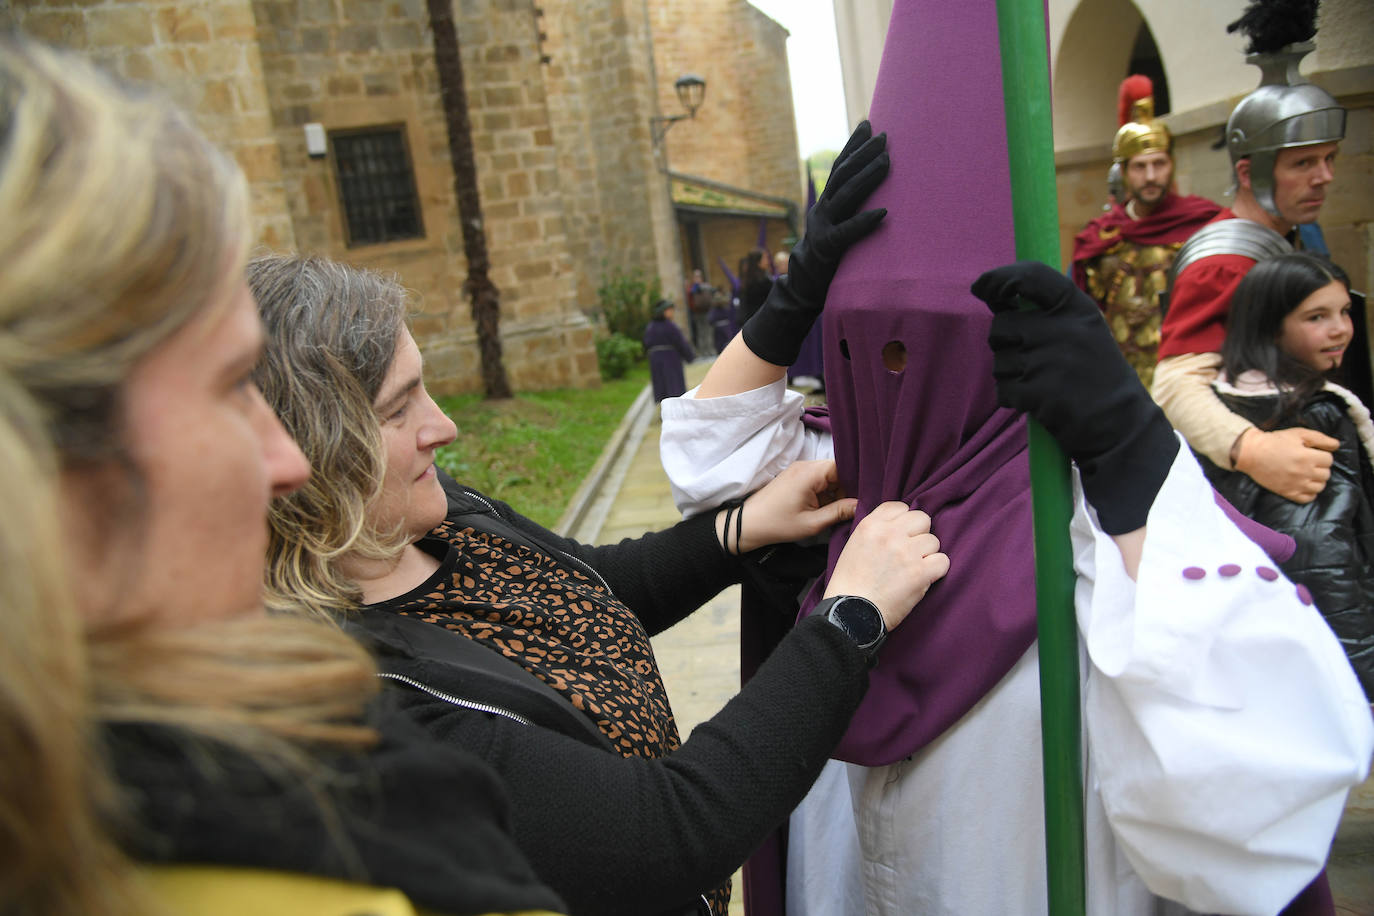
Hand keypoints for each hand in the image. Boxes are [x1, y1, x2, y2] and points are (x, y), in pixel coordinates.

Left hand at [725, 460, 856, 552]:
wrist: (748, 524)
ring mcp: (799, 470)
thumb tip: (861, 505)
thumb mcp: (812, 523)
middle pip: (836, 472)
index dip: (855, 481)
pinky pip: (817, 481)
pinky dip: (824, 493)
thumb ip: (839, 512)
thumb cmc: (778, 524)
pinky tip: (824, 509)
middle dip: (845, 489)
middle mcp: (805, 466)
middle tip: (850, 508)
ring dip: (834, 493)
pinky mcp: (795, 478)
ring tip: (836, 512)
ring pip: (828, 477)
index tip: (864, 497)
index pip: (842, 467)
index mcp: (809, 473)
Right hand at [742, 120, 888, 366]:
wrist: (800, 291)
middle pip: (842, 175)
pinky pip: (847, 234)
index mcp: (825, 204)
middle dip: (864, 154)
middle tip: (885, 137)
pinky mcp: (827, 250)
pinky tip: (883, 213)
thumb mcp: (836, 229)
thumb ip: (846, 210)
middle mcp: (821, 211)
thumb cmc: (826, 260)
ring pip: (845, 197)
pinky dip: (864, 222)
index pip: (839, 168)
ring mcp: (822, 229)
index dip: (852, 146)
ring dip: (867, 178)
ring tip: (887, 162)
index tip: (868, 124)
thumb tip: (868, 191)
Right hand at [824, 502, 948, 629]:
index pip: (900, 507)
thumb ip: (876, 531)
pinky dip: (936, 571)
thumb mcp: (854, 545)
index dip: (904, 521)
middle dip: (919, 535)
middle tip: (910, 552)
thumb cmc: (850, 584)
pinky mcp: (920, 573)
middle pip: (922, 519)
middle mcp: (889, 534)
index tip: (901, 535)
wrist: (850, 613)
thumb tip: (900, 525)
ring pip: (934, 542)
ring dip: (926, 556)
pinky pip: (943, 561)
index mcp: (870, 525)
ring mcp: (906, 552)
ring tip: (911, 570)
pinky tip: (923, 579)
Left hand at [971, 260, 1178, 533]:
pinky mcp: (1040, 391)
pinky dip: (1013, 399)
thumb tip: (994, 296)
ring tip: (1042, 384)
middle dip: (1004, 344)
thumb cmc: (1095, 376)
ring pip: (999, 360)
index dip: (999, 279)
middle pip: (1001, 325)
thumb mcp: (1083, 332)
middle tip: (1031, 361)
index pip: (1031, 277)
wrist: (1121, 425)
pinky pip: (1003, 390)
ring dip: (1010, 375)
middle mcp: (1064, 328)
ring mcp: (1051, 359)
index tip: (980, 288)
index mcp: (1077, 308)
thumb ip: (1046, 314)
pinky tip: (1038, 403)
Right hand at [1234, 427, 1337, 502]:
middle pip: (1326, 474)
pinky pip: (1308, 498)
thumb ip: (1320, 438)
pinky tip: (1304, 485)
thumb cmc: (1275, 441)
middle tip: (1310, 462)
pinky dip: (1310, 493)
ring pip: (1320, 487)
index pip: (1329, 460)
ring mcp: (1296, 484)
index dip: (1322, 455)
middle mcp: (1304, 472)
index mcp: (1307, 457)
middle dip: (1321, 467)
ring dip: (1317, 480)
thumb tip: (1336, 445)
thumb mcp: (1298, 434)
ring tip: (1308, 473)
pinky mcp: (1287, 492)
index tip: (1313, 453)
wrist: (1252, 453)